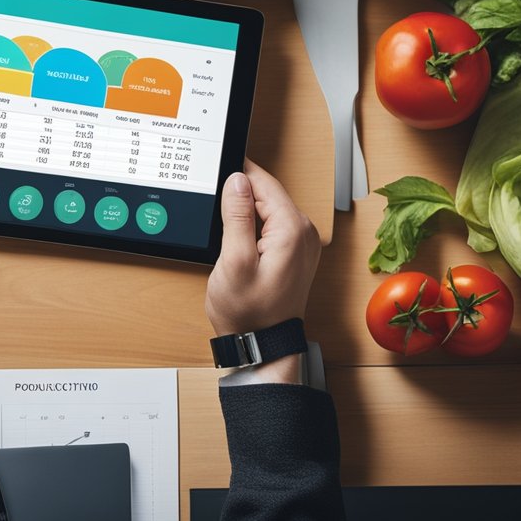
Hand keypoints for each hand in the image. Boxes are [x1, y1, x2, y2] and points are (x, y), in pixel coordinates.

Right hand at [206, 159, 320, 336]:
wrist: (262, 344)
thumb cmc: (249, 312)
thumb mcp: (234, 261)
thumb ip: (236, 216)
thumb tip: (237, 181)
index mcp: (292, 230)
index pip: (264, 183)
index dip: (237, 177)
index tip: (216, 176)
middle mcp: (304, 232)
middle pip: (266, 194)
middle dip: (240, 197)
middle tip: (216, 214)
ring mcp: (301, 243)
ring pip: (267, 208)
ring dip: (244, 214)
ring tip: (226, 233)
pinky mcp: (293, 252)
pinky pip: (271, 225)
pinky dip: (253, 227)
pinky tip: (239, 243)